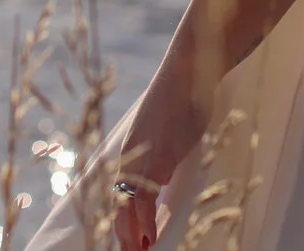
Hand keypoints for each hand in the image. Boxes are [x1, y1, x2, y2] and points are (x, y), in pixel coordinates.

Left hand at [110, 71, 204, 249]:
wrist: (188, 69)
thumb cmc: (184, 96)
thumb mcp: (170, 131)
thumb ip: (163, 155)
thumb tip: (164, 176)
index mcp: (131, 150)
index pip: (118, 192)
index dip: (120, 218)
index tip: (125, 240)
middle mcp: (129, 155)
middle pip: (115, 203)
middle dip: (119, 232)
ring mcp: (141, 156)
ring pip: (124, 205)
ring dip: (127, 234)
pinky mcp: (156, 157)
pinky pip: (143, 198)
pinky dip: (144, 221)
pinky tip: (148, 239)